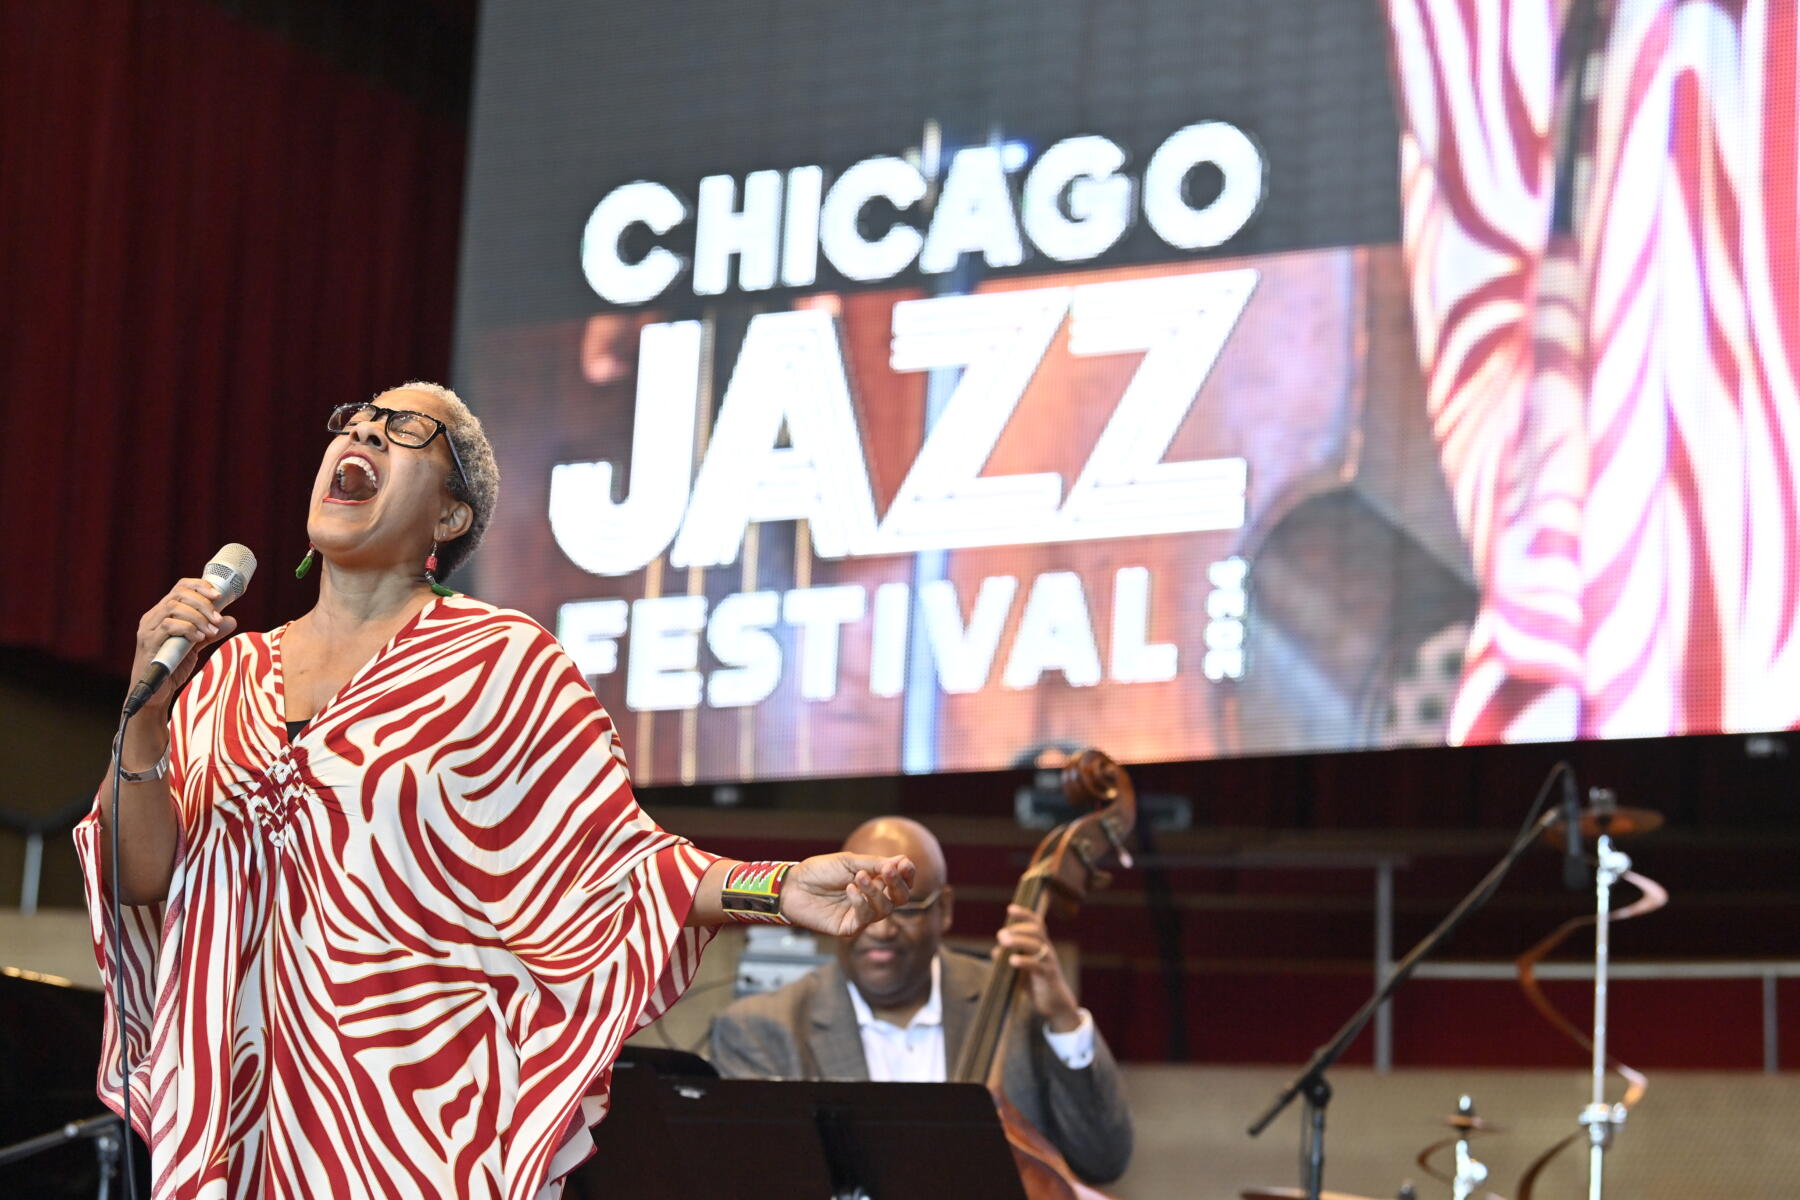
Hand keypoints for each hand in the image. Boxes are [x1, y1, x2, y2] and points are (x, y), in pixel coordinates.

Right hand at [128, 578, 238, 714]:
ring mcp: (148, 630)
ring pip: (174, 608)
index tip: (218, 596)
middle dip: (203, 604)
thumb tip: (231, 620)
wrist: (156, 693)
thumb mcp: (195, 646)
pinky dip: (188, 629)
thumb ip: (211, 632)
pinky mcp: (149, 643)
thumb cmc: (173, 667)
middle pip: (178, 594)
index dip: (200, 586)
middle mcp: (153, 618)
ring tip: (211, 632)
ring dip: (198, 617)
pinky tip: (198, 639)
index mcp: (163, 613)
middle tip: (218, 619)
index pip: (180, 587)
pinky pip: (169, 626)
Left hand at [780, 853, 914, 937]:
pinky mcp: (850, 927)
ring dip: (875, 891)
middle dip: (898, 884)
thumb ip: (875, 864)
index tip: (904, 864)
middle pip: (900, 898)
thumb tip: (903, 861)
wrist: (793, 886)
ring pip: (885, 909)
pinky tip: (850, 889)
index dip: (907, 874)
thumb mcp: (849, 862)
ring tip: (860, 877)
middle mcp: (872, 899)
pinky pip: (865, 917)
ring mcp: (862, 914)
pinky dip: (861, 901)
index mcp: (875, 881)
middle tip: (889, 871)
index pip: (901, 881)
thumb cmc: (819, 871)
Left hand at [996, 904, 1081, 1031]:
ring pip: (1036, 945)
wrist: (1055, 1005)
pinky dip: (1024, 961)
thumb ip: (1010, 959)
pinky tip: (1012, 960)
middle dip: (1018, 928)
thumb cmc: (1036, 984)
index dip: (1025, 914)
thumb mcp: (1021, 969)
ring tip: (1003, 941)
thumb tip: (995, 951)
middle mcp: (1046, 950)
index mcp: (1041, 945)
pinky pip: (1037, 966)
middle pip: (1036, 931)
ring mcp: (1049, 962)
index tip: (1011, 908)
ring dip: (1018, 941)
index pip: (1036, 924)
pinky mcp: (1048, 977)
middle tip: (1001, 934)